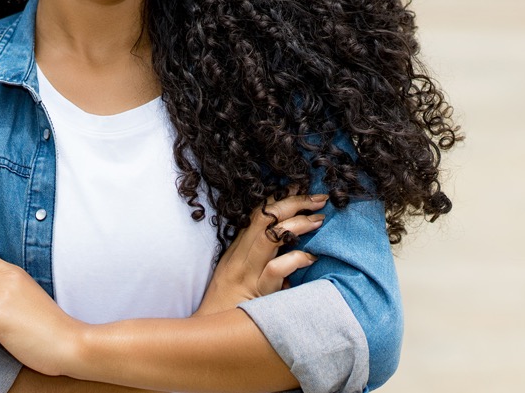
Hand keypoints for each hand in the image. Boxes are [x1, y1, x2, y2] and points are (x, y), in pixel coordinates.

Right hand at [193, 193, 326, 316]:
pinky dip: (295, 259)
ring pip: (269, 236)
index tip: (301, 187)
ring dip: (297, 224)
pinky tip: (310, 257)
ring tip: (319, 219)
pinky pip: (275, 270)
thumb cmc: (226, 309)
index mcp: (236, 251)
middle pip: (264, 218)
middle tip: (318, 198)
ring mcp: (246, 274)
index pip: (257, 214)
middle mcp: (239, 257)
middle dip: (292, 202)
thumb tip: (288, 249)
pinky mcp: (254, 292)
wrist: (205, 336)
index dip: (279, 198)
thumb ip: (258, 262)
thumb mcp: (238, 279)